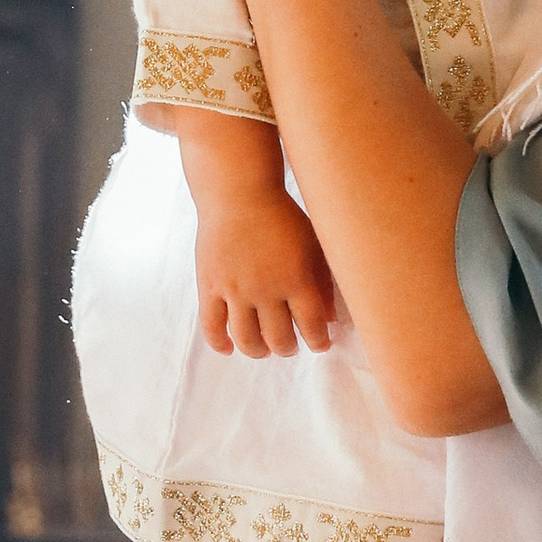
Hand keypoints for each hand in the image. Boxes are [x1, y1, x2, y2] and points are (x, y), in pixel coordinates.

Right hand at [197, 183, 338, 358]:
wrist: (238, 191)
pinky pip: (212, 325)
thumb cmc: (281, 214)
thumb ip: (323, 282)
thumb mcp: (312, 244)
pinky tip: (228, 348)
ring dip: (259, 350)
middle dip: (289, 348)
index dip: (319, 341)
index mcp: (297, 279)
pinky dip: (220, 343)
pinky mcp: (210, 286)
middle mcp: (266, 290)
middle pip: (280, 339)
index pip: (313, 326)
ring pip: (247, 339)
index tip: (320, 344)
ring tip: (264, 348)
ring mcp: (235, 290)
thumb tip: (331, 319)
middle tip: (290, 345)